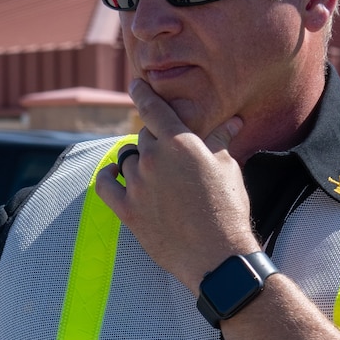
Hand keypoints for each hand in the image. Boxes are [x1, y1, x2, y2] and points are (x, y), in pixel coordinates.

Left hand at [90, 79, 255, 291]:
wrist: (217, 256)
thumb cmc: (228, 210)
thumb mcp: (228, 169)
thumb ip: (220, 141)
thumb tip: (233, 121)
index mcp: (180, 143)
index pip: (154, 108)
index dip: (143, 93)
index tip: (136, 84)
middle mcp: (154, 159)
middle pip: (144, 136)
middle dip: (154, 140)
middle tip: (168, 155)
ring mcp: (138, 185)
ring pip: (127, 160)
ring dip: (138, 162)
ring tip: (154, 175)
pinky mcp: (127, 211)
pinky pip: (106, 185)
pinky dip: (109, 177)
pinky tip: (114, 175)